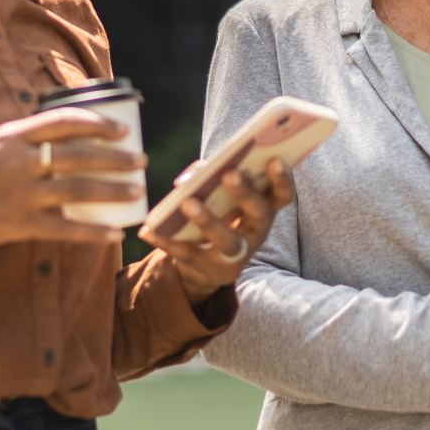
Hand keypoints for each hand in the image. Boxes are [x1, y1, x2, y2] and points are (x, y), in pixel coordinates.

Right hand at [0, 108, 145, 265]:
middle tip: (140, 161)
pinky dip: (92, 232)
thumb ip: (27, 138)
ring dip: (112, 191)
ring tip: (136, 190)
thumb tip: (71, 133)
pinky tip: (114, 234)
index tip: (123, 129)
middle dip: (116, 158)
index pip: (65, 122)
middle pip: (79, 156)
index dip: (99, 124)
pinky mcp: (18, 225)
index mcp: (12, 136)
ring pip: (77, 190)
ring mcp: (19, 195)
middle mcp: (18, 162)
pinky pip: (64, 229)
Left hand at [137, 157, 294, 307]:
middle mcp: (257, 233)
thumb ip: (210, 176)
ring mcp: (236, 255)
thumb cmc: (217, 214)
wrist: (207, 263)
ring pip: (227, 239)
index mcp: (264, 209)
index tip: (274, 159)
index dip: (282, 179)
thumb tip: (195, 174)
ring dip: (208, 220)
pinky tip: (147, 230)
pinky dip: (165, 241)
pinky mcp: (212, 270)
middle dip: (245, 193)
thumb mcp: (221, 195)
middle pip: (258, 214)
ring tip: (187, 202)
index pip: (282, 195)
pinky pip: (188, 254)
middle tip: (229, 173)